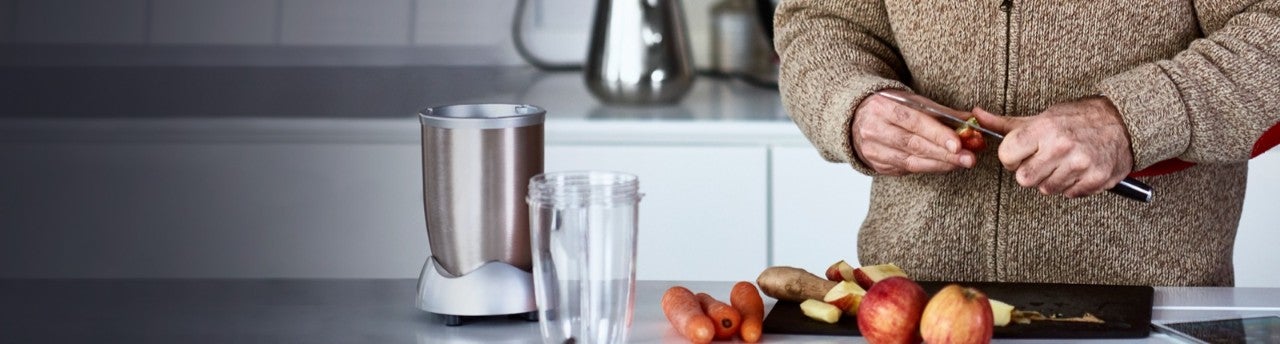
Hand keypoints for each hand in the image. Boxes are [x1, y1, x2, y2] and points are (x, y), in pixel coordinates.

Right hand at [851, 92, 975, 175]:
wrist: (856, 120)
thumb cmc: (890, 108)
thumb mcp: (911, 101)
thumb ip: (940, 112)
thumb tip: (971, 121)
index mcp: (882, 107)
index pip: (913, 122)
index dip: (937, 134)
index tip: (959, 143)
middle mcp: (873, 129)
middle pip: (913, 144)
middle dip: (944, 153)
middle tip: (968, 158)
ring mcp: (873, 150)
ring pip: (910, 161)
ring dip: (940, 163)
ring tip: (961, 163)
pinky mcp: (877, 165)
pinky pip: (907, 169)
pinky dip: (929, 168)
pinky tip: (945, 165)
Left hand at [972, 97, 1133, 197]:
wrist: (1122, 121)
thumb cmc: (1077, 118)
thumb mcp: (1040, 116)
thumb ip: (1006, 123)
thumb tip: (976, 116)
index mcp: (1044, 128)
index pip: (1007, 156)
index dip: (1011, 157)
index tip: (1021, 153)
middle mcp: (1062, 146)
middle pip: (1024, 179)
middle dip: (1030, 171)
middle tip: (1043, 160)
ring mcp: (1081, 164)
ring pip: (1046, 189)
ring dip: (1051, 179)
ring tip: (1063, 163)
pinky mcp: (1096, 179)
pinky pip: (1069, 194)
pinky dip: (1071, 186)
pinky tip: (1077, 170)